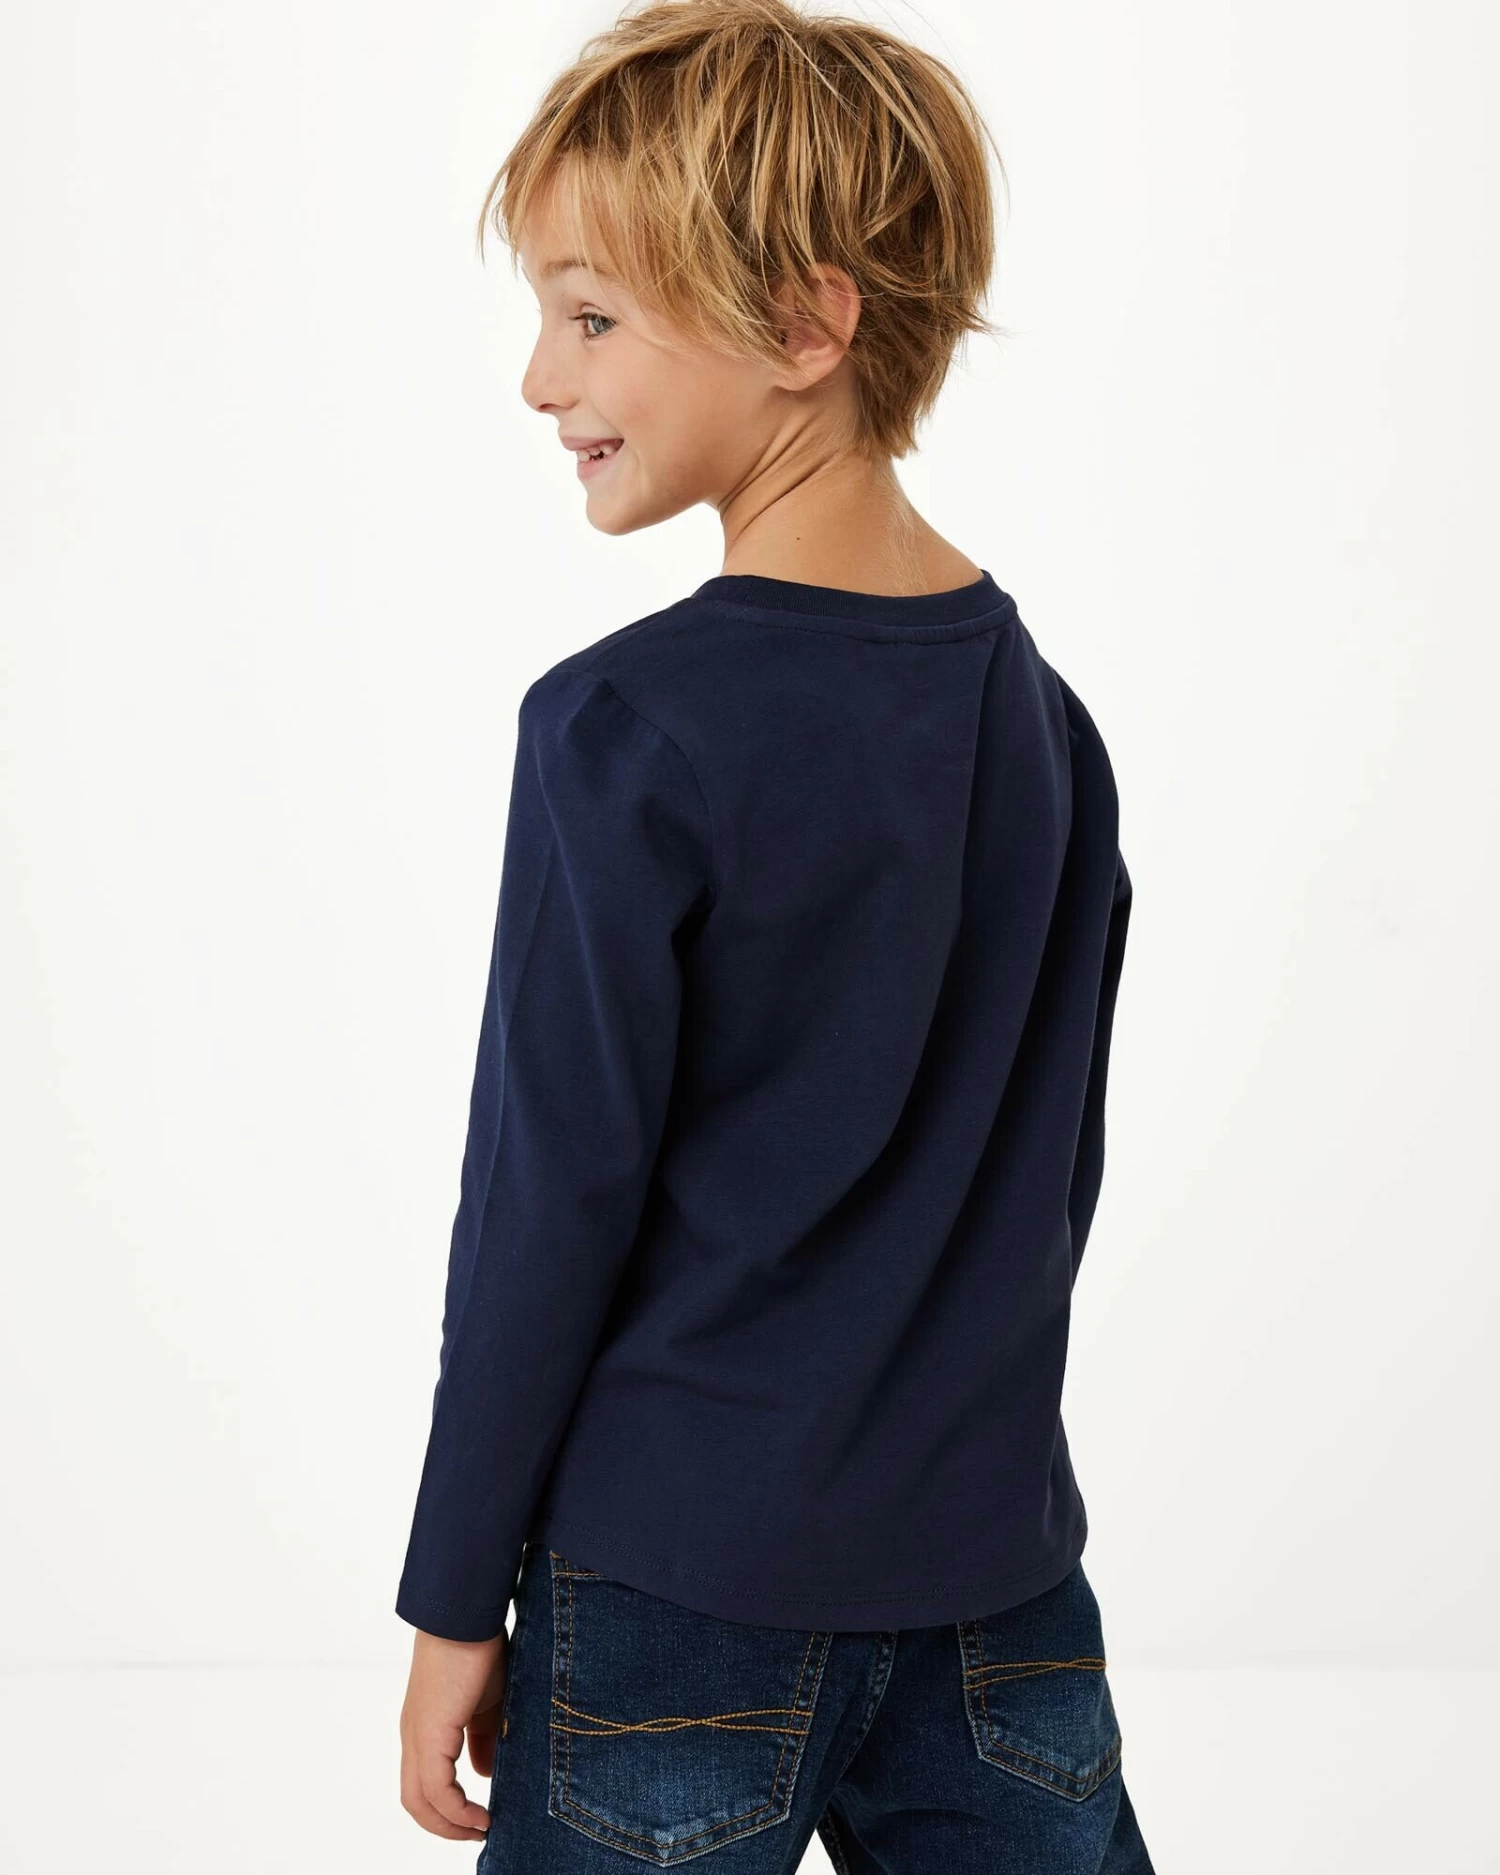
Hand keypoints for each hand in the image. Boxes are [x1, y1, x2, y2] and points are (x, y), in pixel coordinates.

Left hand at [399, 1624, 508, 1839]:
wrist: (467, 1614)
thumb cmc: (477, 1648)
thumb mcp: (485, 1702)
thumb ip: (482, 1738)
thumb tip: (485, 1774)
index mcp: (425, 1726)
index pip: (423, 1782)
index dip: (446, 1808)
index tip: (478, 1819)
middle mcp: (414, 1735)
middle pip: (415, 1801)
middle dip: (445, 1826)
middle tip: (477, 1834)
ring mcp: (418, 1735)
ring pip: (419, 1800)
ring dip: (449, 1824)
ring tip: (480, 1829)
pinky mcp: (430, 1732)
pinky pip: (436, 1788)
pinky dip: (455, 1809)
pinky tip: (481, 1812)